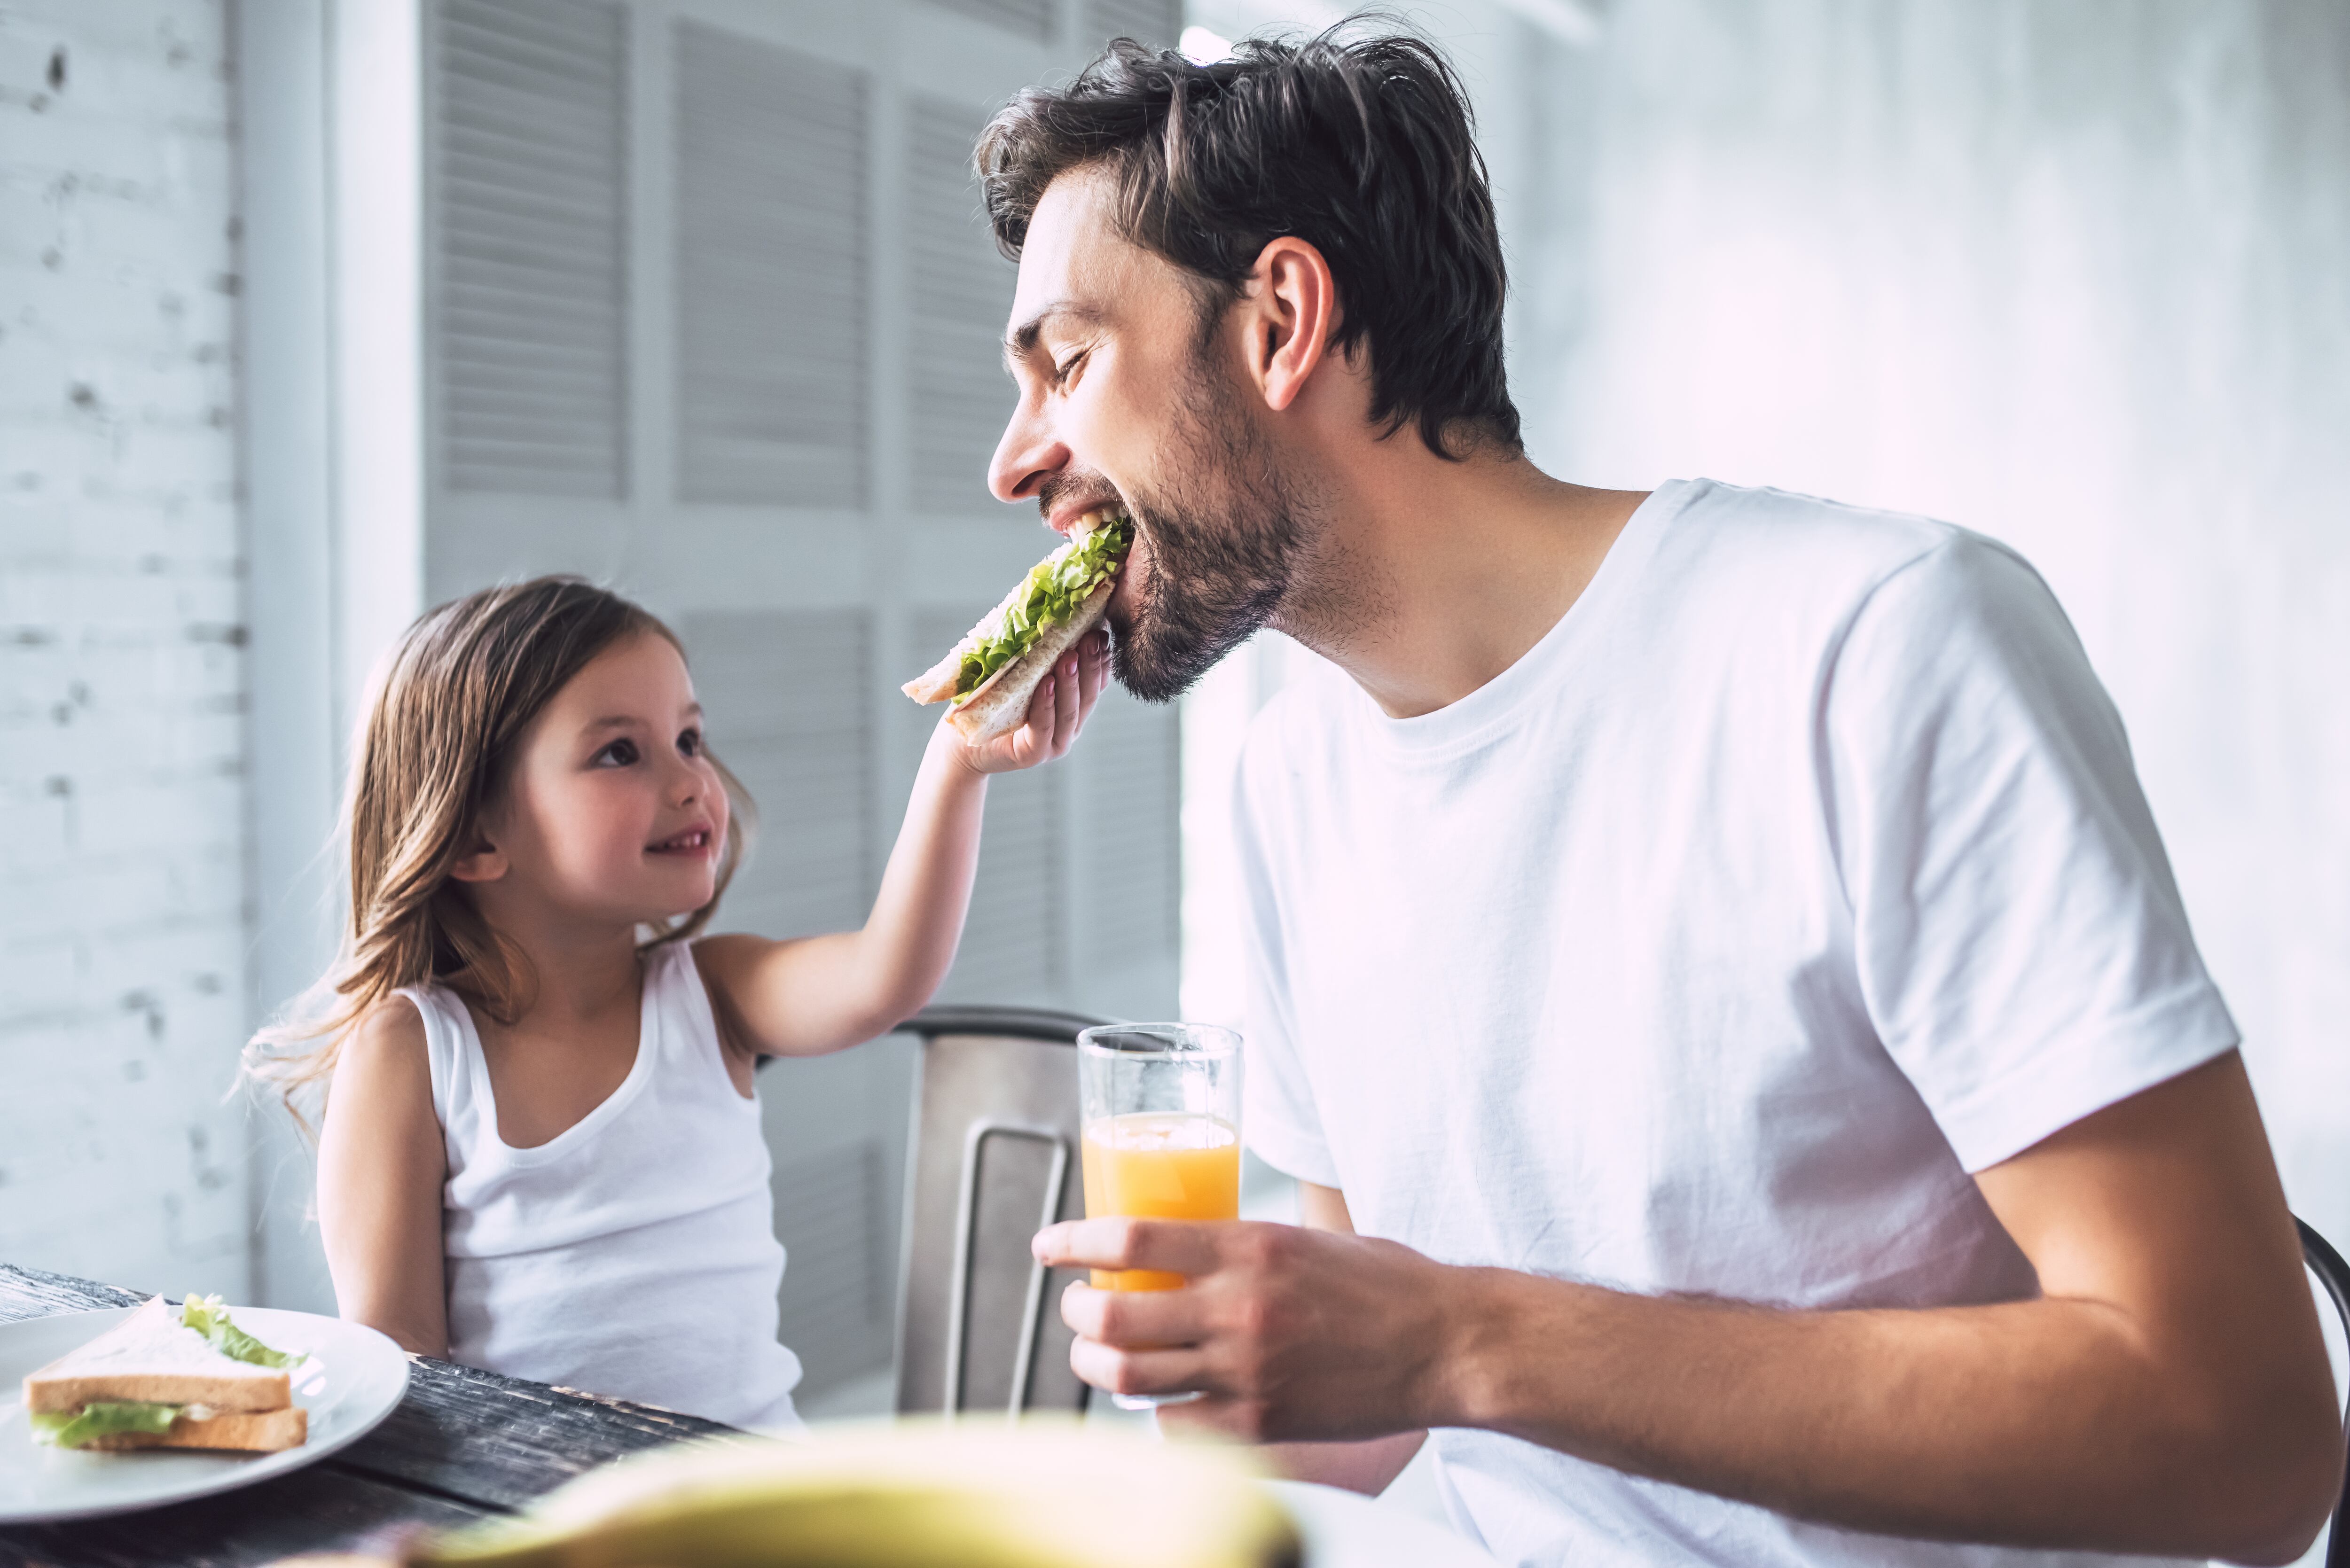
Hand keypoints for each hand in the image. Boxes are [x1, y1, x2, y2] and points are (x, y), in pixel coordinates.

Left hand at [953, 630, 1109, 775]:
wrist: (962, 742)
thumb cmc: (990, 703)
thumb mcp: (1018, 674)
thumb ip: (1038, 656)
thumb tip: (1049, 612)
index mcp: (1070, 705)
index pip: (1094, 682)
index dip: (1101, 659)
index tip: (1102, 632)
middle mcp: (1067, 725)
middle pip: (1088, 695)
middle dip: (1091, 665)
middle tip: (1092, 638)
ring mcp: (1053, 742)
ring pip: (1070, 711)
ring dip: (1072, 682)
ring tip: (1070, 657)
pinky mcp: (1033, 754)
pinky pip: (1044, 728)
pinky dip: (1046, 706)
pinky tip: (1047, 685)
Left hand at [1031, 1216, 1466, 1443]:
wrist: (1448, 1345)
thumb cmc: (1386, 1283)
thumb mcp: (1307, 1236)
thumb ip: (1243, 1244)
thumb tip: (1186, 1243)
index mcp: (1249, 1246)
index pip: (1131, 1236)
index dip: (1073, 1240)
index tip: (1047, 1245)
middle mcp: (1238, 1306)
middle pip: (1112, 1312)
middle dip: (1076, 1309)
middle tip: (1076, 1304)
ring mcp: (1247, 1370)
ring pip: (1127, 1374)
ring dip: (1096, 1361)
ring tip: (1095, 1351)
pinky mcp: (1261, 1423)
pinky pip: (1174, 1423)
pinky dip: (1155, 1410)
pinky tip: (1163, 1396)